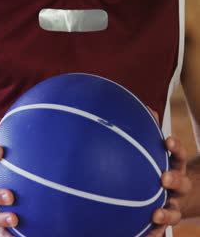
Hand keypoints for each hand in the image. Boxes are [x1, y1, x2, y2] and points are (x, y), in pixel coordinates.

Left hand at [145, 109, 192, 236]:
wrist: (186, 197)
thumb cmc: (166, 169)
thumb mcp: (164, 155)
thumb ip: (152, 134)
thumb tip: (145, 109)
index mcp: (176, 168)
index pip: (179, 156)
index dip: (175, 148)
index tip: (167, 140)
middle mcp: (178, 187)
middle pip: (180, 183)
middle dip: (174, 179)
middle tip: (164, 177)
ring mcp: (173, 206)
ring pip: (172, 211)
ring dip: (165, 214)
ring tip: (155, 215)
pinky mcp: (165, 221)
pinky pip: (159, 231)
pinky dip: (152, 235)